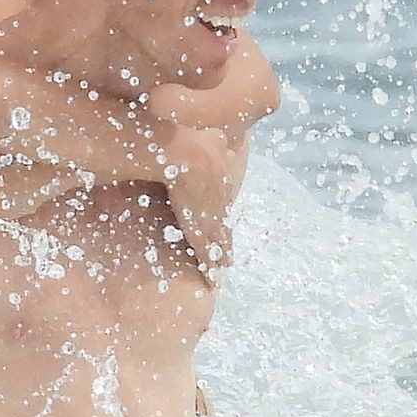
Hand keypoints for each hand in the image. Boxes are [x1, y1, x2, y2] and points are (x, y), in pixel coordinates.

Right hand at [162, 127, 236, 273]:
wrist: (187, 155)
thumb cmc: (196, 143)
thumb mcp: (212, 138)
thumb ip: (215, 139)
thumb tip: (220, 135)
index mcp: (221, 185)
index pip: (222, 207)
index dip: (223, 220)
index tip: (225, 230)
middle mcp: (219, 205)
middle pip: (222, 229)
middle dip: (225, 244)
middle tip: (229, 259)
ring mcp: (210, 220)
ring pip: (216, 245)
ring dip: (219, 259)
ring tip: (223, 271)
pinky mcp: (198, 230)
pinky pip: (206, 254)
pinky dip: (210, 268)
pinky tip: (214, 280)